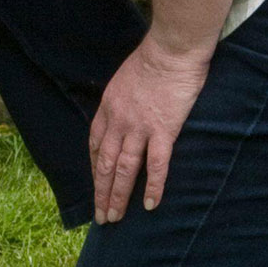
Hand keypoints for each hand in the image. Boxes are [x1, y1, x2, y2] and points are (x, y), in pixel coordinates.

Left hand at [88, 35, 211, 224]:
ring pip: (125, 170)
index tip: (97, 185)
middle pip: (106, 165)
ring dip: (118, 196)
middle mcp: (118, 122)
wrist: (171, 49)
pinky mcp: (163, 131)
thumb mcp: (124, 80)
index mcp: (108, 109)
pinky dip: (154, 187)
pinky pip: (156, 165)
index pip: (96, 147)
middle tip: (101, 216)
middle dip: (102, 193)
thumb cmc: (153, 59)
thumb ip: (121, 101)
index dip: (96, 170)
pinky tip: (151, 204)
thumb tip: (124, 114)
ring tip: (115, 217)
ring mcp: (140, 128)